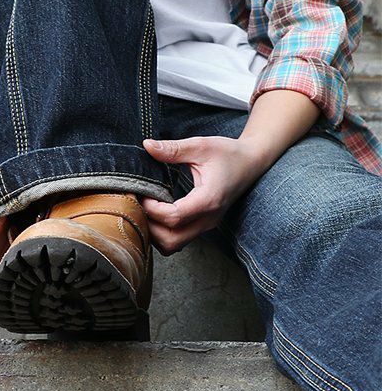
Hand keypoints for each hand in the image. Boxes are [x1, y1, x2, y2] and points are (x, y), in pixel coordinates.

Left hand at [140, 136, 267, 255]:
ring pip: (173, 245)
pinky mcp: (203, 225)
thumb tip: (147, 145)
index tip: (141, 192)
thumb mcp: (201, 146)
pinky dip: (162, 232)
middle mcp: (208, 218)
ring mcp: (207, 225)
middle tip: (138, 204)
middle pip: (171, 240)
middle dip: (149, 226)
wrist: (252, 163)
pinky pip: (178, 238)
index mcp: (208, 200)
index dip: (152, 208)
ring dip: (154, 232)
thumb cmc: (228, 153)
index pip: (174, 217)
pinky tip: (156, 212)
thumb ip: (173, 149)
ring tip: (145, 209)